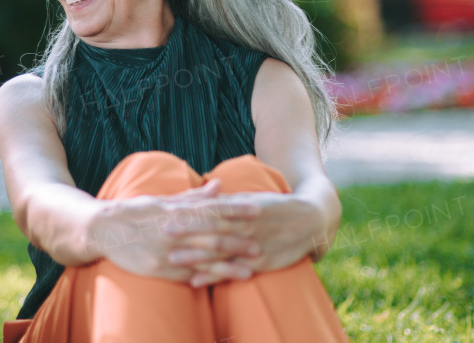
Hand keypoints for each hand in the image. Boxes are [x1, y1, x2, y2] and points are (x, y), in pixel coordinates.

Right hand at [88, 180, 260, 282]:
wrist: (102, 229)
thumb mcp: (163, 200)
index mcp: (175, 210)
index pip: (212, 209)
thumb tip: (219, 185)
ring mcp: (166, 250)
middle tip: (260, 245)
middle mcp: (173, 229)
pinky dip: (205, 277)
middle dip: (238, 241)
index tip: (257, 210)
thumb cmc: (135, 212)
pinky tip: (221, 280)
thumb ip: (193, 197)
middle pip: (212, 235)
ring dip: (228, 264)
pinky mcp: (158, 268)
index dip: (236, 210)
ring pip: (203, 258)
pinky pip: (186, 274)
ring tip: (249, 269)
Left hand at [170, 192, 325, 286]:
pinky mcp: (259, 263)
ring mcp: (253, 246)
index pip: (212, 208)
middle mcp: (246, 226)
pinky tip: (196, 281)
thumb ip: (226, 200)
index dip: (189, 210)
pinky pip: (232, 271)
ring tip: (172, 259)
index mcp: (243, 207)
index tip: (167, 210)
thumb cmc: (275, 208)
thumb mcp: (252, 199)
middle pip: (213, 228)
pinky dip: (214, 276)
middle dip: (188, 231)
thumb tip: (202, 192)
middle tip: (163, 232)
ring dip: (196, 256)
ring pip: (220, 252)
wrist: (310, 221)